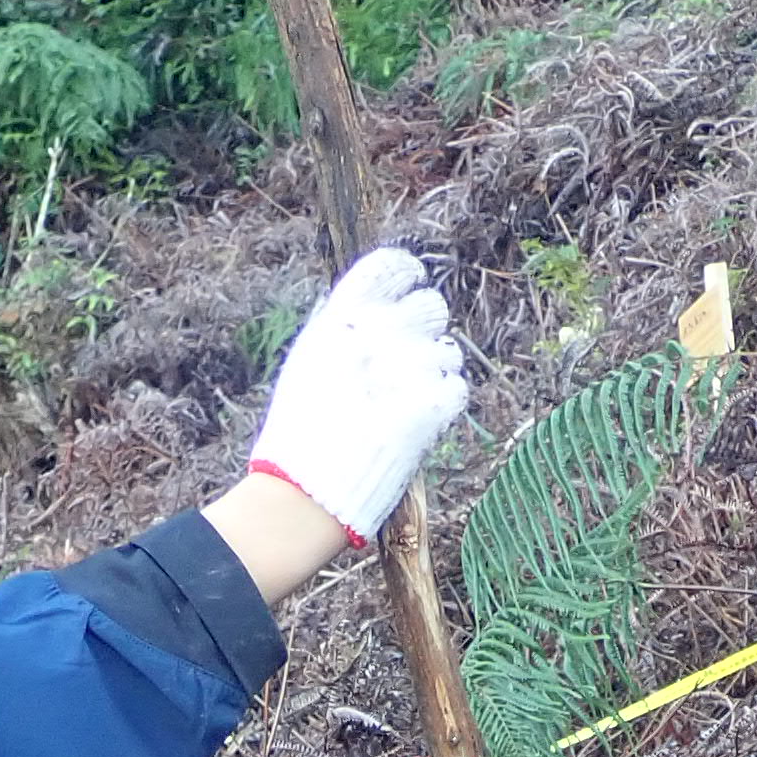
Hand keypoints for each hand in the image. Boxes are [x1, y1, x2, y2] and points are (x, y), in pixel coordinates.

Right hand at [247, 246, 468, 544]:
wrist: (305, 490)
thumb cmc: (299, 431)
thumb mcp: (308, 362)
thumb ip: (342, 327)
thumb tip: (369, 309)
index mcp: (345, 315)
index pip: (393, 267)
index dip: (407, 276)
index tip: (409, 290)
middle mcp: (381, 331)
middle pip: (432, 306)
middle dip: (424, 332)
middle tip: (405, 365)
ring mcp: (412, 366)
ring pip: (449, 351)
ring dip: (433, 372)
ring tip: (403, 403)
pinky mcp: (435, 403)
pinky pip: (457, 388)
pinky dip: (443, 404)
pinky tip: (417, 421)